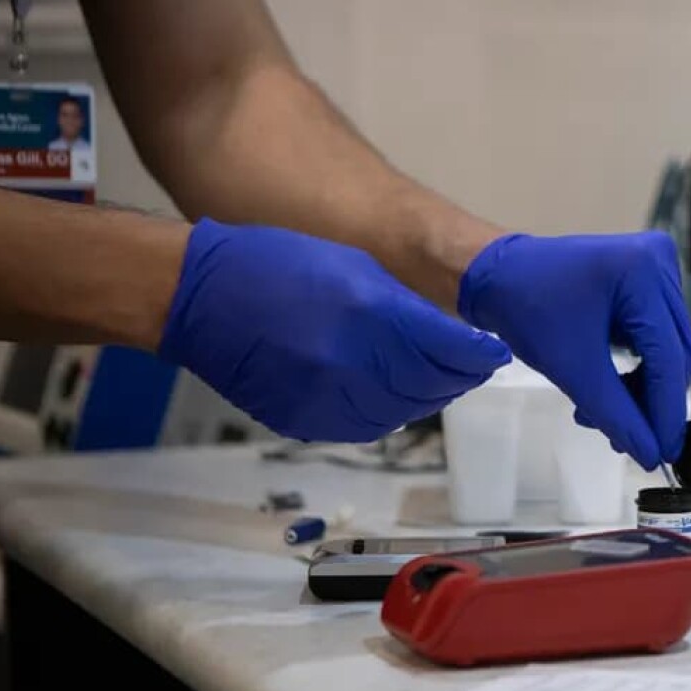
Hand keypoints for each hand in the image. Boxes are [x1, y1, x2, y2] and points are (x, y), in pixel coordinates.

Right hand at [160, 219, 510, 442]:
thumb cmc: (278, 265)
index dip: (478, 356)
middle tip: (470, 365)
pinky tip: (391, 391)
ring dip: (426, 396)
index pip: (448, 350)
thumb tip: (453, 341)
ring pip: (403, 412)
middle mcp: (352, 366)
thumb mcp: (354, 268)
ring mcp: (326, 401)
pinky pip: (366, 425)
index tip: (494, 353)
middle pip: (430, 386)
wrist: (196, 298)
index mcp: (368, 317)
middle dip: (457, 376)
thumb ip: (406, 310)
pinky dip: (389, 410)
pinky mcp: (305, 423)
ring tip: (435, 377)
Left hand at [457, 231, 690, 469]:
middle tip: (630, 441)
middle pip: (674, 353)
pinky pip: (656, 336)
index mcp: (642, 272)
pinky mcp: (648, 280)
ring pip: (667, 349)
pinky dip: (638, 369)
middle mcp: (659, 262)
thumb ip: (617, 415)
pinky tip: (613, 391)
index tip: (665, 452)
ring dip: (643, 389)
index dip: (666, 410)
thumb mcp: (572, 368)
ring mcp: (657, 267)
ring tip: (606, 417)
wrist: (498, 275)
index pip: (668, 356)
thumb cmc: (525, 309)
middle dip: (652, 402)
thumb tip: (650, 453)